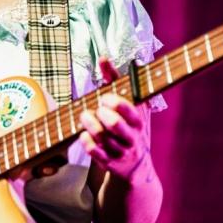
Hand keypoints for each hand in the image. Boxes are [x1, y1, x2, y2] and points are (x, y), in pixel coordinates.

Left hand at [79, 58, 150, 181]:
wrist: (137, 165)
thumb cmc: (131, 126)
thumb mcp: (131, 104)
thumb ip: (116, 81)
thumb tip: (103, 58)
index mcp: (139, 121)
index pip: (130, 111)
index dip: (116, 102)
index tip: (105, 97)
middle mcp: (132, 137)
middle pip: (117, 125)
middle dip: (103, 115)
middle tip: (96, 108)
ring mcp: (121, 152)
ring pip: (103, 139)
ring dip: (90, 125)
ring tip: (84, 115)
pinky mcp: (109, 163)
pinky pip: (95, 154)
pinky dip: (87, 142)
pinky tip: (83, 134)